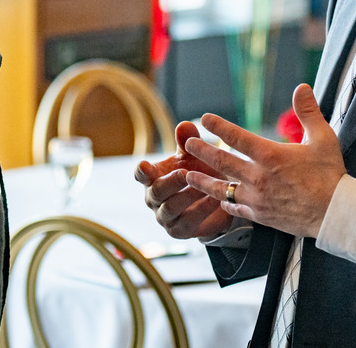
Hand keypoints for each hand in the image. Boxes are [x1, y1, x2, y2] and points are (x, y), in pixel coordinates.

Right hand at [134, 121, 232, 239]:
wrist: (215, 197)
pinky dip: (201, 211)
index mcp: (152, 178)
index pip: (140, 175)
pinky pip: (188, 222)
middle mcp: (154, 198)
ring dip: (188, 196)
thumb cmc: (197, 171)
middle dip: (170, 182)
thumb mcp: (192, 155)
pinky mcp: (179, 230)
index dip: (141, 171)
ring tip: (204, 186)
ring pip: (171, 208)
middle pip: (156, 192)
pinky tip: (214, 200)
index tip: (145, 165)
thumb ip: (187, 141)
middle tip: (185, 173)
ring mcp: (165, 216)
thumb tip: (185, 126)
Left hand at [183, 84, 345, 238]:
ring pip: (222, 189)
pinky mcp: (261, 216)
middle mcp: (258, 177)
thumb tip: (302, 87)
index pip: (236, 136)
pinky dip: (225, 205)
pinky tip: (220, 202)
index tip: (205, 118)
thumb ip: (308, 112)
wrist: (335, 214)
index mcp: (269, 155)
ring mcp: (257, 199)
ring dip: (203, 181)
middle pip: (221, 162)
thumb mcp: (323, 138)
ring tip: (188, 176)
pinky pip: (236, 210)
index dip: (218, 126)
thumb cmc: (330, 175)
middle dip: (202, 151)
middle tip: (187, 143)